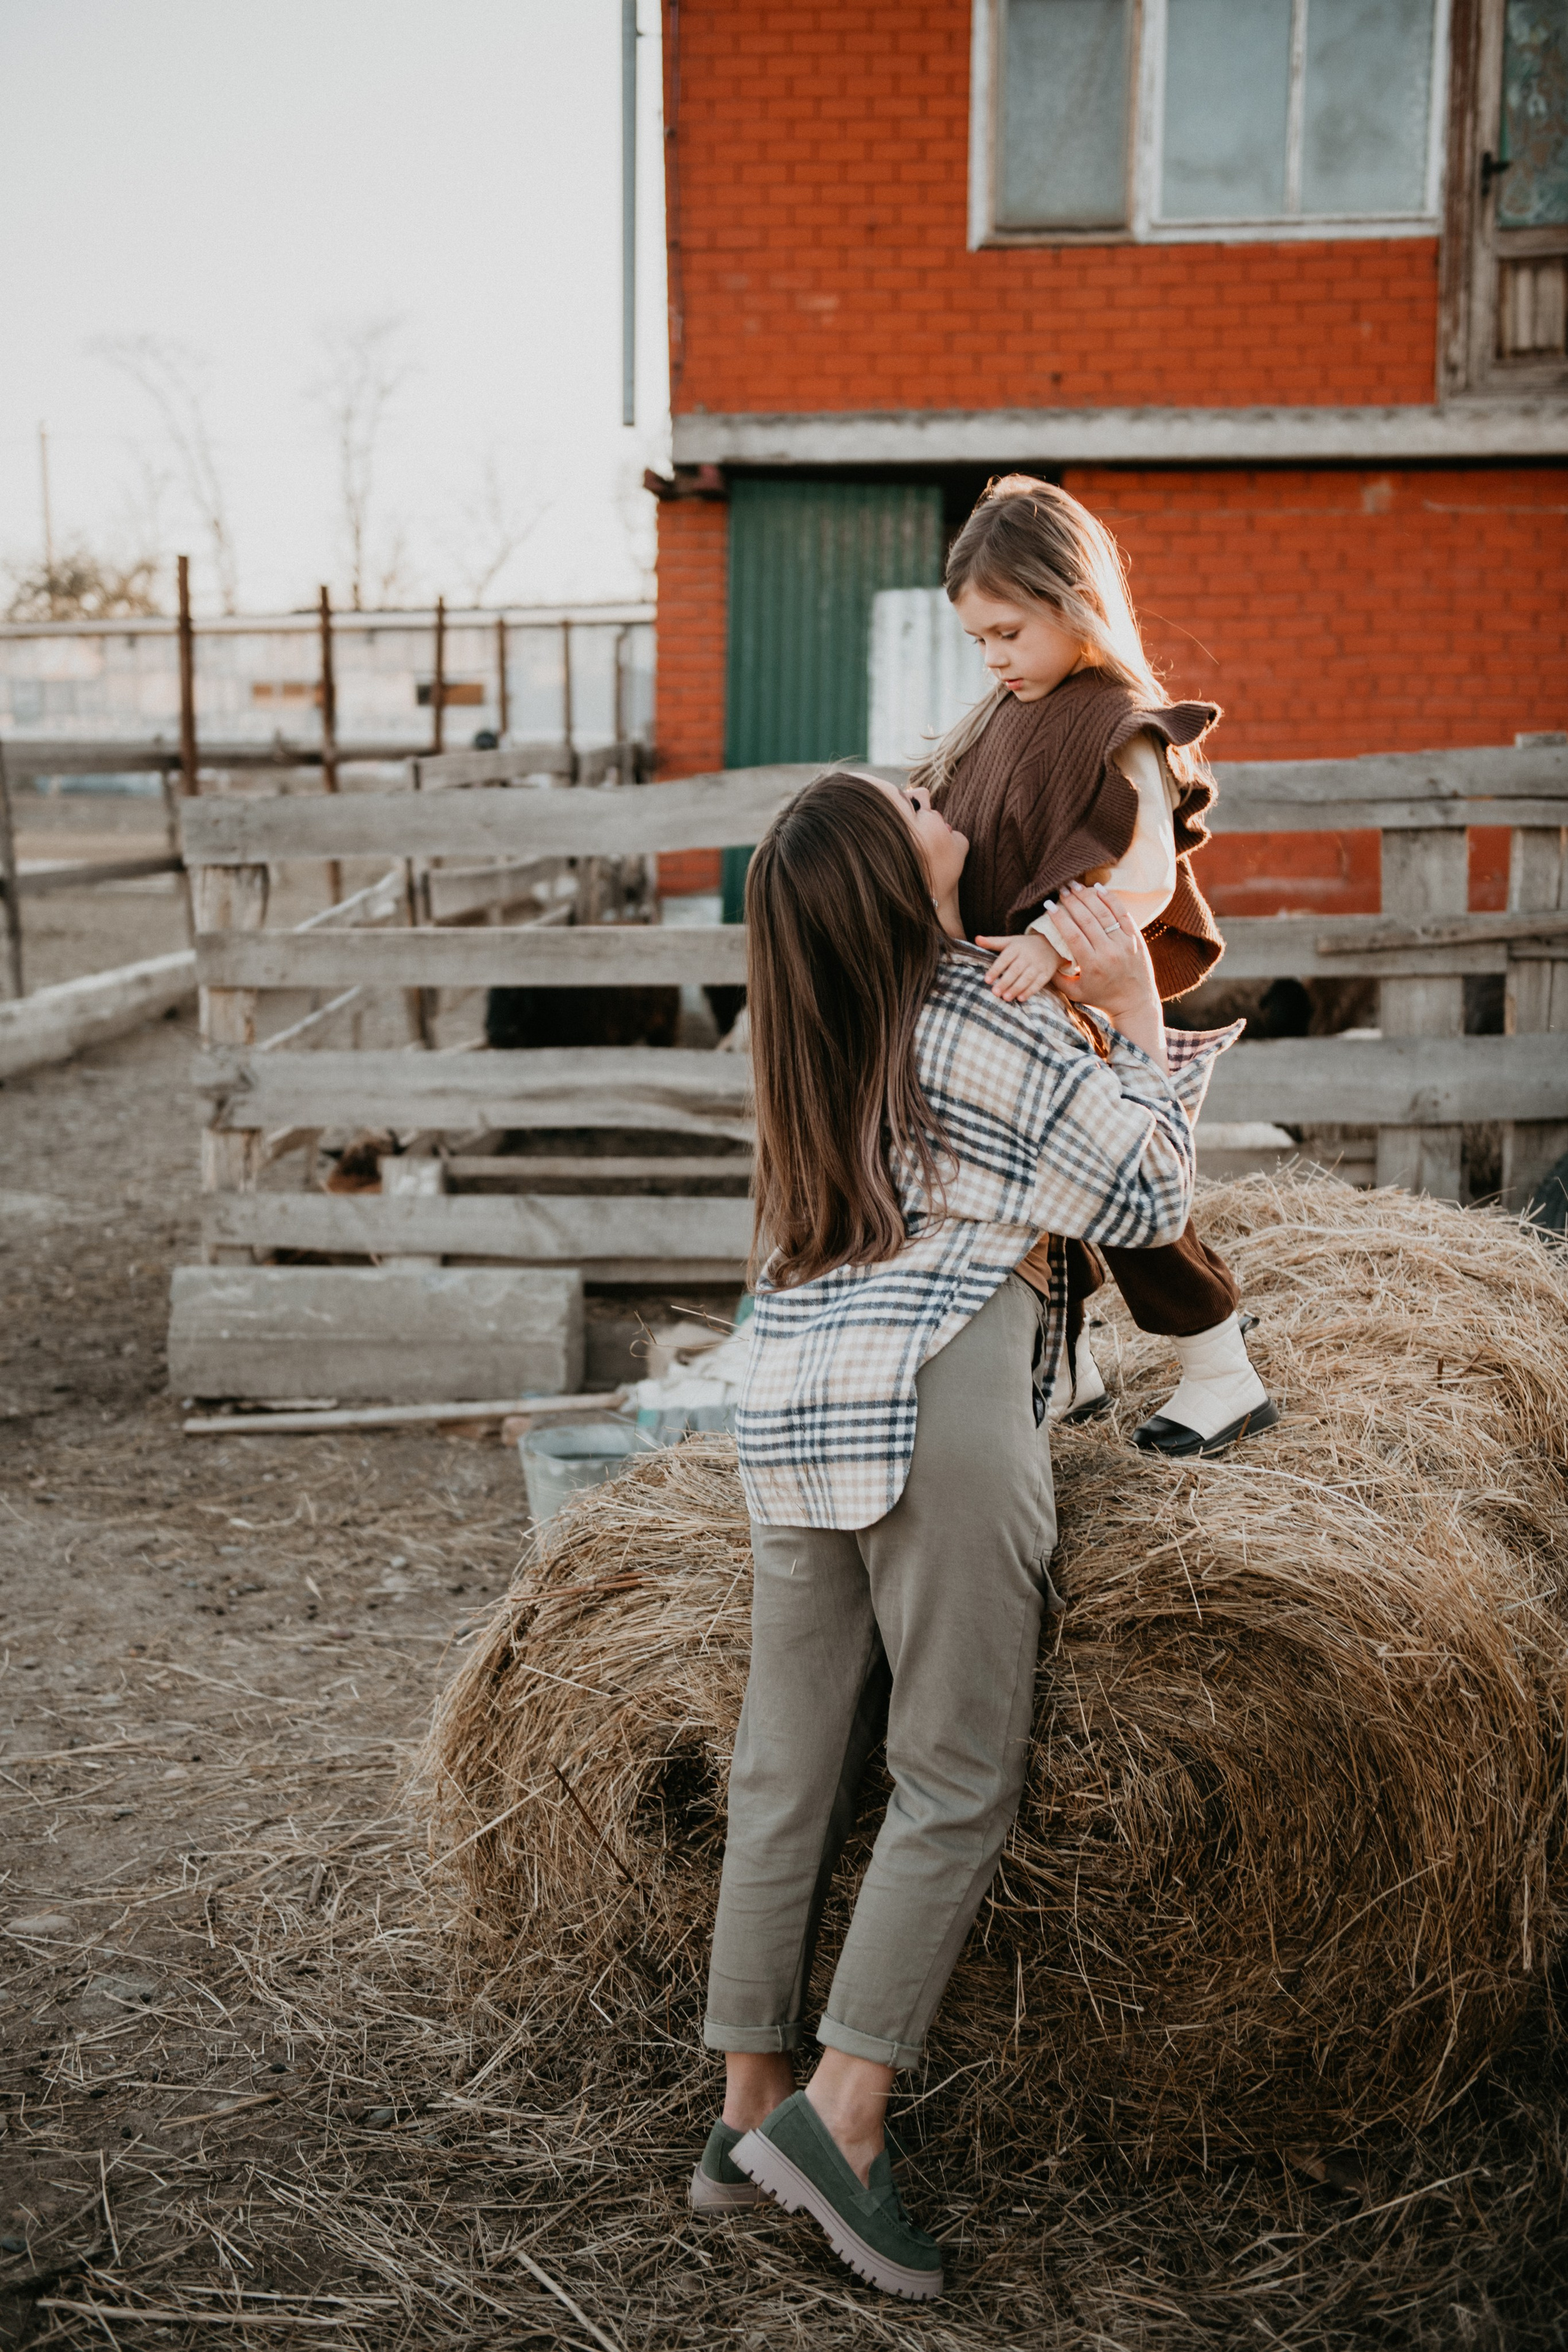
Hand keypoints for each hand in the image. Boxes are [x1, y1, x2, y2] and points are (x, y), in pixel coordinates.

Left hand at [975, 929, 1061, 1001]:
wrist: (1052, 944)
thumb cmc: (1025, 945)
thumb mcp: (1010, 941)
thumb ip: (993, 942)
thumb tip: (976, 939)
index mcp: (1016, 947)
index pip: (1004, 959)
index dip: (995, 969)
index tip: (987, 980)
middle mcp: (1027, 956)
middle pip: (1015, 970)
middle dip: (1005, 982)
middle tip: (995, 993)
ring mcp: (1038, 965)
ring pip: (1026, 978)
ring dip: (1016, 988)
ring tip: (1006, 998)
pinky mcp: (1046, 973)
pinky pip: (1038, 983)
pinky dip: (1030, 991)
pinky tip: (1021, 998)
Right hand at [1046, 883, 1166, 1068]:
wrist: (1134, 1002)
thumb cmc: (1100, 997)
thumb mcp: (1074, 992)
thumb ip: (1056, 976)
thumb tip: (1040, 955)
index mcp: (1092, 965)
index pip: (1072, 935)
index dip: (1059, 918)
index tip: (1048, 905)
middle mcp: (1109, 952)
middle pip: (1087, 920)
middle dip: (1072, 901)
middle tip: (1060, 889)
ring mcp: (1125, 943)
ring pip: (1104, 913)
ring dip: (1088, 896)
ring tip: (1074, 885)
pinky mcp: (1136, 938)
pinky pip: (1122, 913)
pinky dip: (1110, 899)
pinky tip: (1098, 888)